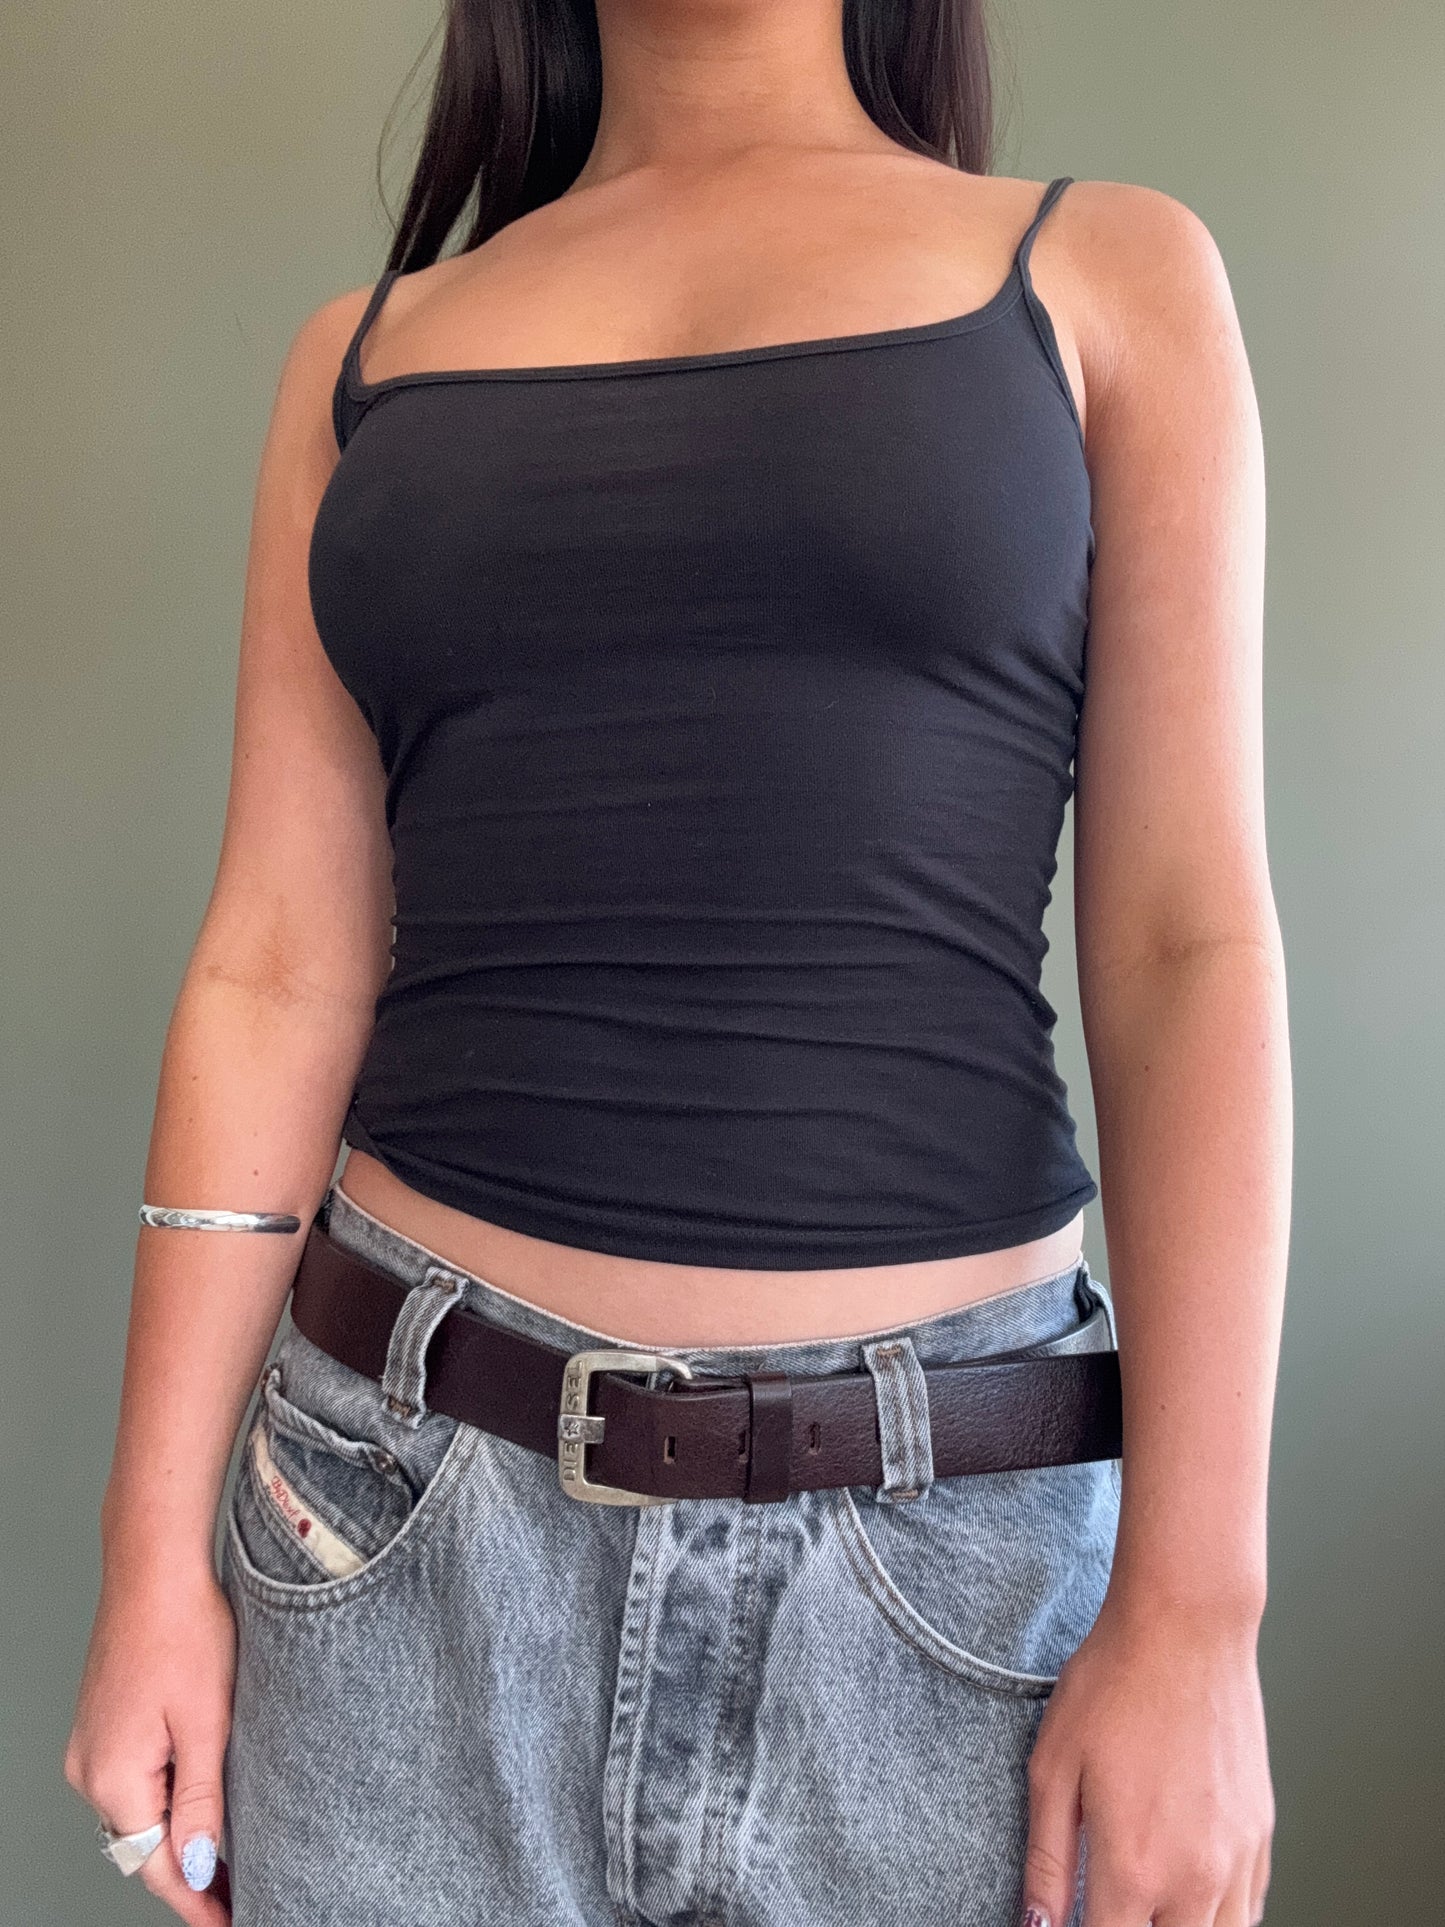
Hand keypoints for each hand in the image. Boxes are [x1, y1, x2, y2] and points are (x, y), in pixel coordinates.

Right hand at [65, 1558, 236, 1923]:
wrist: (154, 1569)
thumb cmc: (185, 1630)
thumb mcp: (207, 1723)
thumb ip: (201, 1802)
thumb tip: (193, 1870)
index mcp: (115, 1779)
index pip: (156, 1866)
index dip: (196, 1901)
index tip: (232, 1922)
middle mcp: (90, 1771)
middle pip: (143, 1846)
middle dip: (188, 1874)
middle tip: (240, 1895)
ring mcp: (90, 1748)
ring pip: (138, 1814)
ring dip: (176, 1835)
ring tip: (227, 1856)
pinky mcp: (101, 1726)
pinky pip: (132, 1782)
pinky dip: (164, 1800)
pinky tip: (198, 1801)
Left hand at [1020, 1594, 1273, 1925]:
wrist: (1186, 1629)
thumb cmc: (1113, 1685)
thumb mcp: (1053, 1767)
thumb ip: (1046, 1861)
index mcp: (1133, 1866)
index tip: (1073, 1921)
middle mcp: (1194, 1877)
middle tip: (1112, 1903)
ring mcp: (1237, 1860)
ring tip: (1147, 1901)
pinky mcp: (1261, 1837)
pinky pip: (1249, 1911)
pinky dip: (1219, 1917)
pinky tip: (1188, 1895)